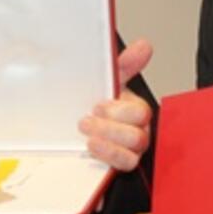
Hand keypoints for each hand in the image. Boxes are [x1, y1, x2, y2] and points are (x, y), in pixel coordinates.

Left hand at [79, 38, 153, 171]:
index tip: (97, 106)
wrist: (68, 129)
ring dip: (108, 144)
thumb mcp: (105, 82)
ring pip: (132, 154)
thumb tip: (144, 46)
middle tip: (86, 121)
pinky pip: (124, 167)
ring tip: (87, 136)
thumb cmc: (92, 105)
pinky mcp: (116, 167)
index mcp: (133, 110)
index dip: (120, 111)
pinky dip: (108, 157)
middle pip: (138, 136)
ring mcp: (127, 151)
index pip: (141, 112)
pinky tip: (91, 148)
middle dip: (111, 128)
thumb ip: (124, 65)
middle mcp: (135, 132)